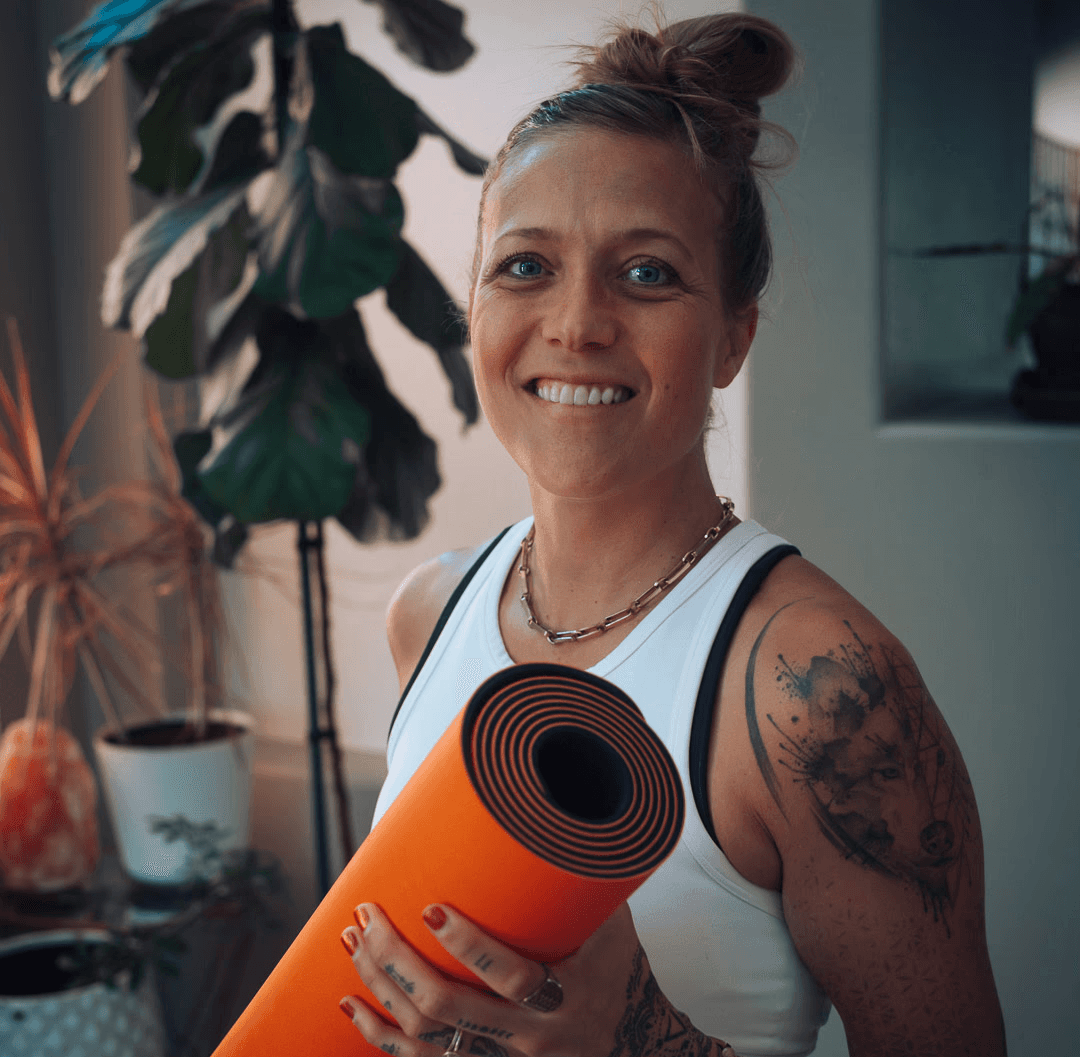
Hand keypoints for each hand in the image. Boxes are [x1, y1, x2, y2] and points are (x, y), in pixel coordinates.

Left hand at [338, 902, 737, 1056]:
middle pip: (451, 1009)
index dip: (469, 947)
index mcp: (569, 993)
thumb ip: (580, 876)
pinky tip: (351, 1005)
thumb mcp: (612, 921)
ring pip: (428, 1036)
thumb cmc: (617, 961)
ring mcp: (506, 1055)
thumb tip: (551, 808)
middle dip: (399, 962)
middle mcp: (534, 1032)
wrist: (631, 1033)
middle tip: (369, 917)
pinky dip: (381, 1035)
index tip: (431, 906)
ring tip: (353, 942)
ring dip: (382, 988)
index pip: (512, 977)